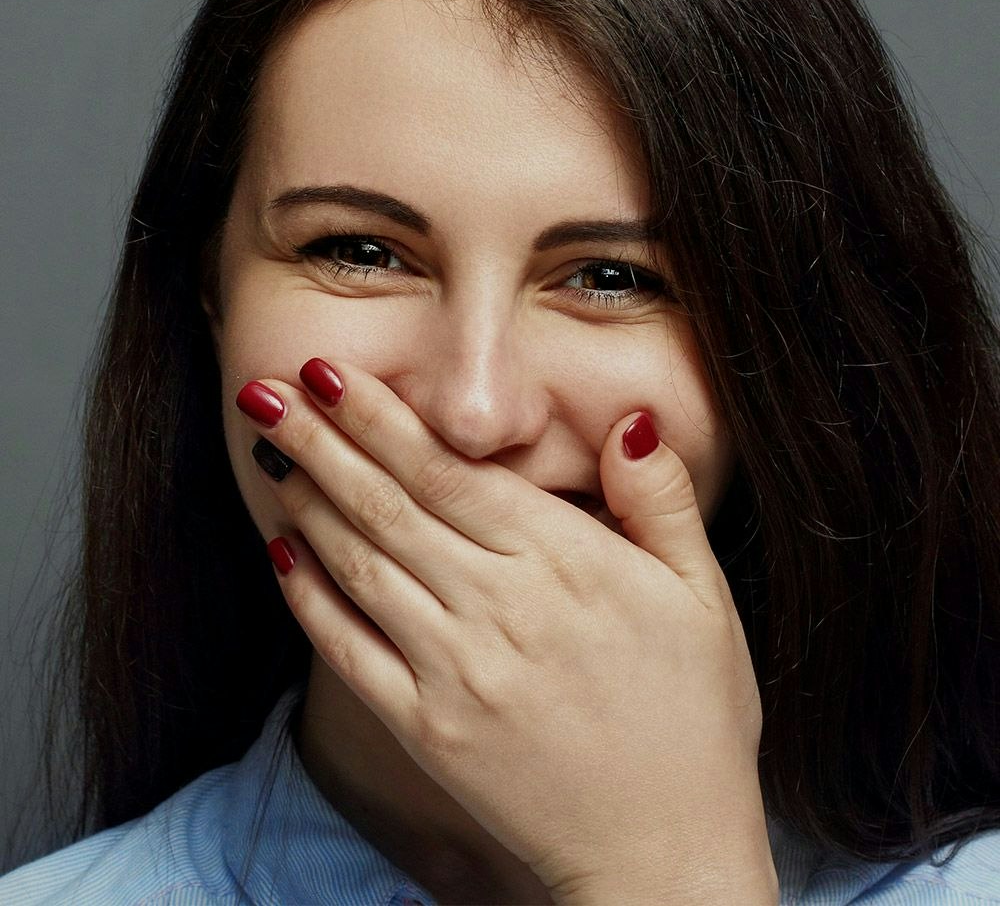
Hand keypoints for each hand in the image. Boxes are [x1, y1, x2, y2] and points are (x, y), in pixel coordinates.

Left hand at [236, 359, 776, 903]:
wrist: (663, 853)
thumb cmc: (694, 716)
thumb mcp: (704, 596)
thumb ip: (659, 502)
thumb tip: (628, 423)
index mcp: (565, 564)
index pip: (450, 473)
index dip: (382, 419)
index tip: (333, 374)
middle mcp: (498, 608)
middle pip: (390, 506)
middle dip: (323, 440)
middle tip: (268, 391)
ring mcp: (455, 672)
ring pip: (362, 566)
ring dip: (309, 503)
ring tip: (274, 452)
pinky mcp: (427, 729)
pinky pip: (351, 651)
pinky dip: (310, 599)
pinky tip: (283, 554)